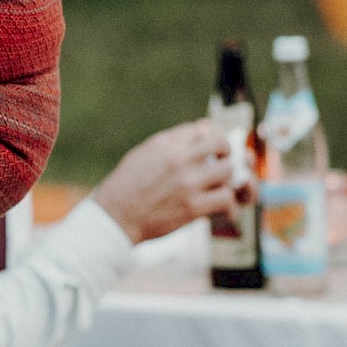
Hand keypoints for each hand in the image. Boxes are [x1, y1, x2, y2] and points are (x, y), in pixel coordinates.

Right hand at [92, 119, 238, 244]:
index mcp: (165, 144)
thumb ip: (171, 142)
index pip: (201, 129)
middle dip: (226, 154)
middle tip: (223, 163)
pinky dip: (231, 206)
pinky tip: (226, 210)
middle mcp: (178, 159)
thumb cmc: (126, 186)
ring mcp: (188, 183)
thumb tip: (200, 130)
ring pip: (229, 171)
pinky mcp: (193, 207)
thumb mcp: (143, 153)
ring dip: (229, 179)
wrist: (115, 217)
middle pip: (221, 144)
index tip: (211, 148)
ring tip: (223, 187)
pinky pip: (226, 199)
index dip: (209, 137)